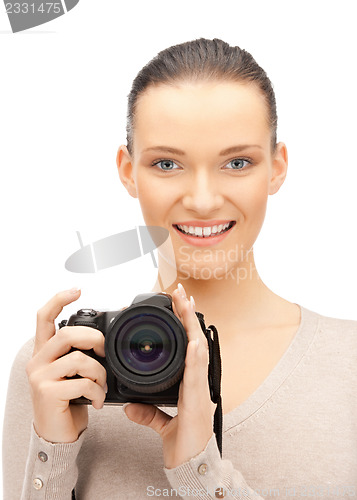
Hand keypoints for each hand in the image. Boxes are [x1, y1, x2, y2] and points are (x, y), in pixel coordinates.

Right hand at [26, 288, 106, 442]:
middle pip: (67, 334)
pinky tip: (97, 400)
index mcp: (44, 351)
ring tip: (101, 385)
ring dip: (100, 373)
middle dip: (95, 339)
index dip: (59, 300)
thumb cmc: (67, 400)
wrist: (56, 434)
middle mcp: (37, 361)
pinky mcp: (47, 394)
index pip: (44, 317)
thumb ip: (79, 353)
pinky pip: (82, 383)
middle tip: (105, 352)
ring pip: (78, 359)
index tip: (76, 290)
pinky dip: (97, 392)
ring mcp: (40, 377)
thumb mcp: (71, 372)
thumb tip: (105, 337)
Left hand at [123, 284, 215, 468]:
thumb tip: (130, 406)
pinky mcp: (197, 403)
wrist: (192, 467)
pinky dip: (195, 359)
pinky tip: (193, 342)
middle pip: (195, 342)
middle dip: (189, 316)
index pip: (189, 348)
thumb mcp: (162, 424)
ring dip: (192, 328)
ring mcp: (200, 391)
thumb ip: (149, 413)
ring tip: (186, 304)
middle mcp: (198, 383)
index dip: (185, 326)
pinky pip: (196, 377)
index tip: (178, 305)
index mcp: (190, 385)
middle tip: (181, 293)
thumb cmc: (184, 445)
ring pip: (199, 353)